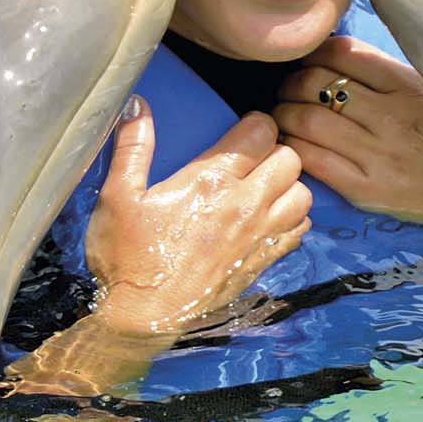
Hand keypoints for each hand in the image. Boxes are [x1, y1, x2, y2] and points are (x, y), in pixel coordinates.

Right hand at [82, 102, 312, 336]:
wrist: (142, 318)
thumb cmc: (126, 256)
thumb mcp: (118, 196)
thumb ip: (132, 146)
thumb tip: (137, 103)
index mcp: (212, 180)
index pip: (262, 131)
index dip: (255, 124)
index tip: (241, 130)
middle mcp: (245, 205)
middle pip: (291, 159)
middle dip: (276, 151)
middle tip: (253, 159)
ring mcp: (258, 237)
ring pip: (303, 195)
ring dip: (289, 186)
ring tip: (265, 189)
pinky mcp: (262, 263)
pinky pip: (299, 231)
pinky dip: (292, 220)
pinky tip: (268, 221)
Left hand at [274, 37, 422, 237]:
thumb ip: (390, 74)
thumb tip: (338, 55)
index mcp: (408, 84)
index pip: (340, 52)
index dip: (312, 54)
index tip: (305, 62)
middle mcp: (391, 115)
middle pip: (314, 84)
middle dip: (290, 83)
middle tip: (285, 90)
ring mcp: (378, 154)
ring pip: (306, 121)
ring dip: (283, 115)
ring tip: (282, 116)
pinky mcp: (369, 190)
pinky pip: (315, 162)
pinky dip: (294, 149)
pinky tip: (291, 148)